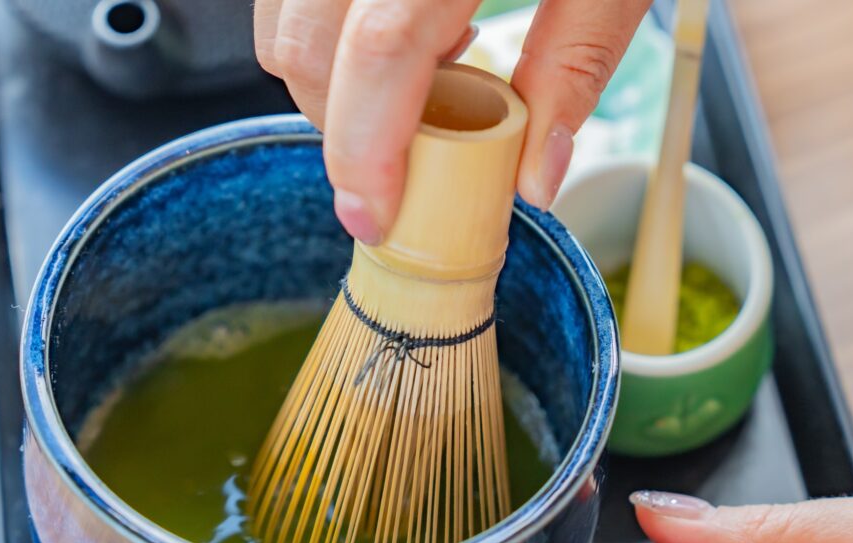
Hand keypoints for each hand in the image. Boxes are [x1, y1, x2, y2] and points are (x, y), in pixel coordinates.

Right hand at [254, 0, 651, 243]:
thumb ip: (574, 64)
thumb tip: (533, 178)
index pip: (382, 50)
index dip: (367, 148)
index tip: (372, 213)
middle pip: (303, 42)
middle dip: (339, 125)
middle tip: (402, 156)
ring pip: (279, 15)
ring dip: (330, 77)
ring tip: (420, 77)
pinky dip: (329, 28)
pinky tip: (401, 23)